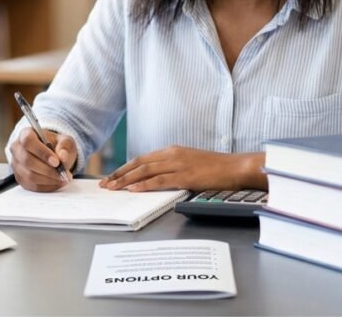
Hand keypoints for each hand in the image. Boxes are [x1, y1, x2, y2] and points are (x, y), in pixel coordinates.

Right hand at [10, 128, 76, 191]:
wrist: (52, 155)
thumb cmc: (57, 145)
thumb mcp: (65, 140)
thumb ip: (65, 146)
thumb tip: (62, 156)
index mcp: (26, 134)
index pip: (28, 141)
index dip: (42, 152)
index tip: (56, 162)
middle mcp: (17, 148)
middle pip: (27, 160)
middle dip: (47, 170)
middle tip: (64, 173)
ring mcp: (16, 164)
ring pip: (29, 175)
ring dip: (48, 179)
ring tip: (63, 178)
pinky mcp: (20, 178)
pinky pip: (32, 185)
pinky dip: (47, 186)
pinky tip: (57, 183)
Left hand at [99, 146, 265, 191]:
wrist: (237, 166)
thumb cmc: (217, 167)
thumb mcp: (190, 162)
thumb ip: (174, 167)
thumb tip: (157, 177)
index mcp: (172, 150)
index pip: (142, 159)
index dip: (125, 168)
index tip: (112, 176)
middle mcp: (172, 154)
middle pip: (139, 163)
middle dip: (119, 174)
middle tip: (105, 183)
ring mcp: (178, 164)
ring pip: (145, 171)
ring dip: (126, 180)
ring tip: (112, 188)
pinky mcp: (186, 176)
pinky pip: (160, 180)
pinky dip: (144, 185)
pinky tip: (133, 190)